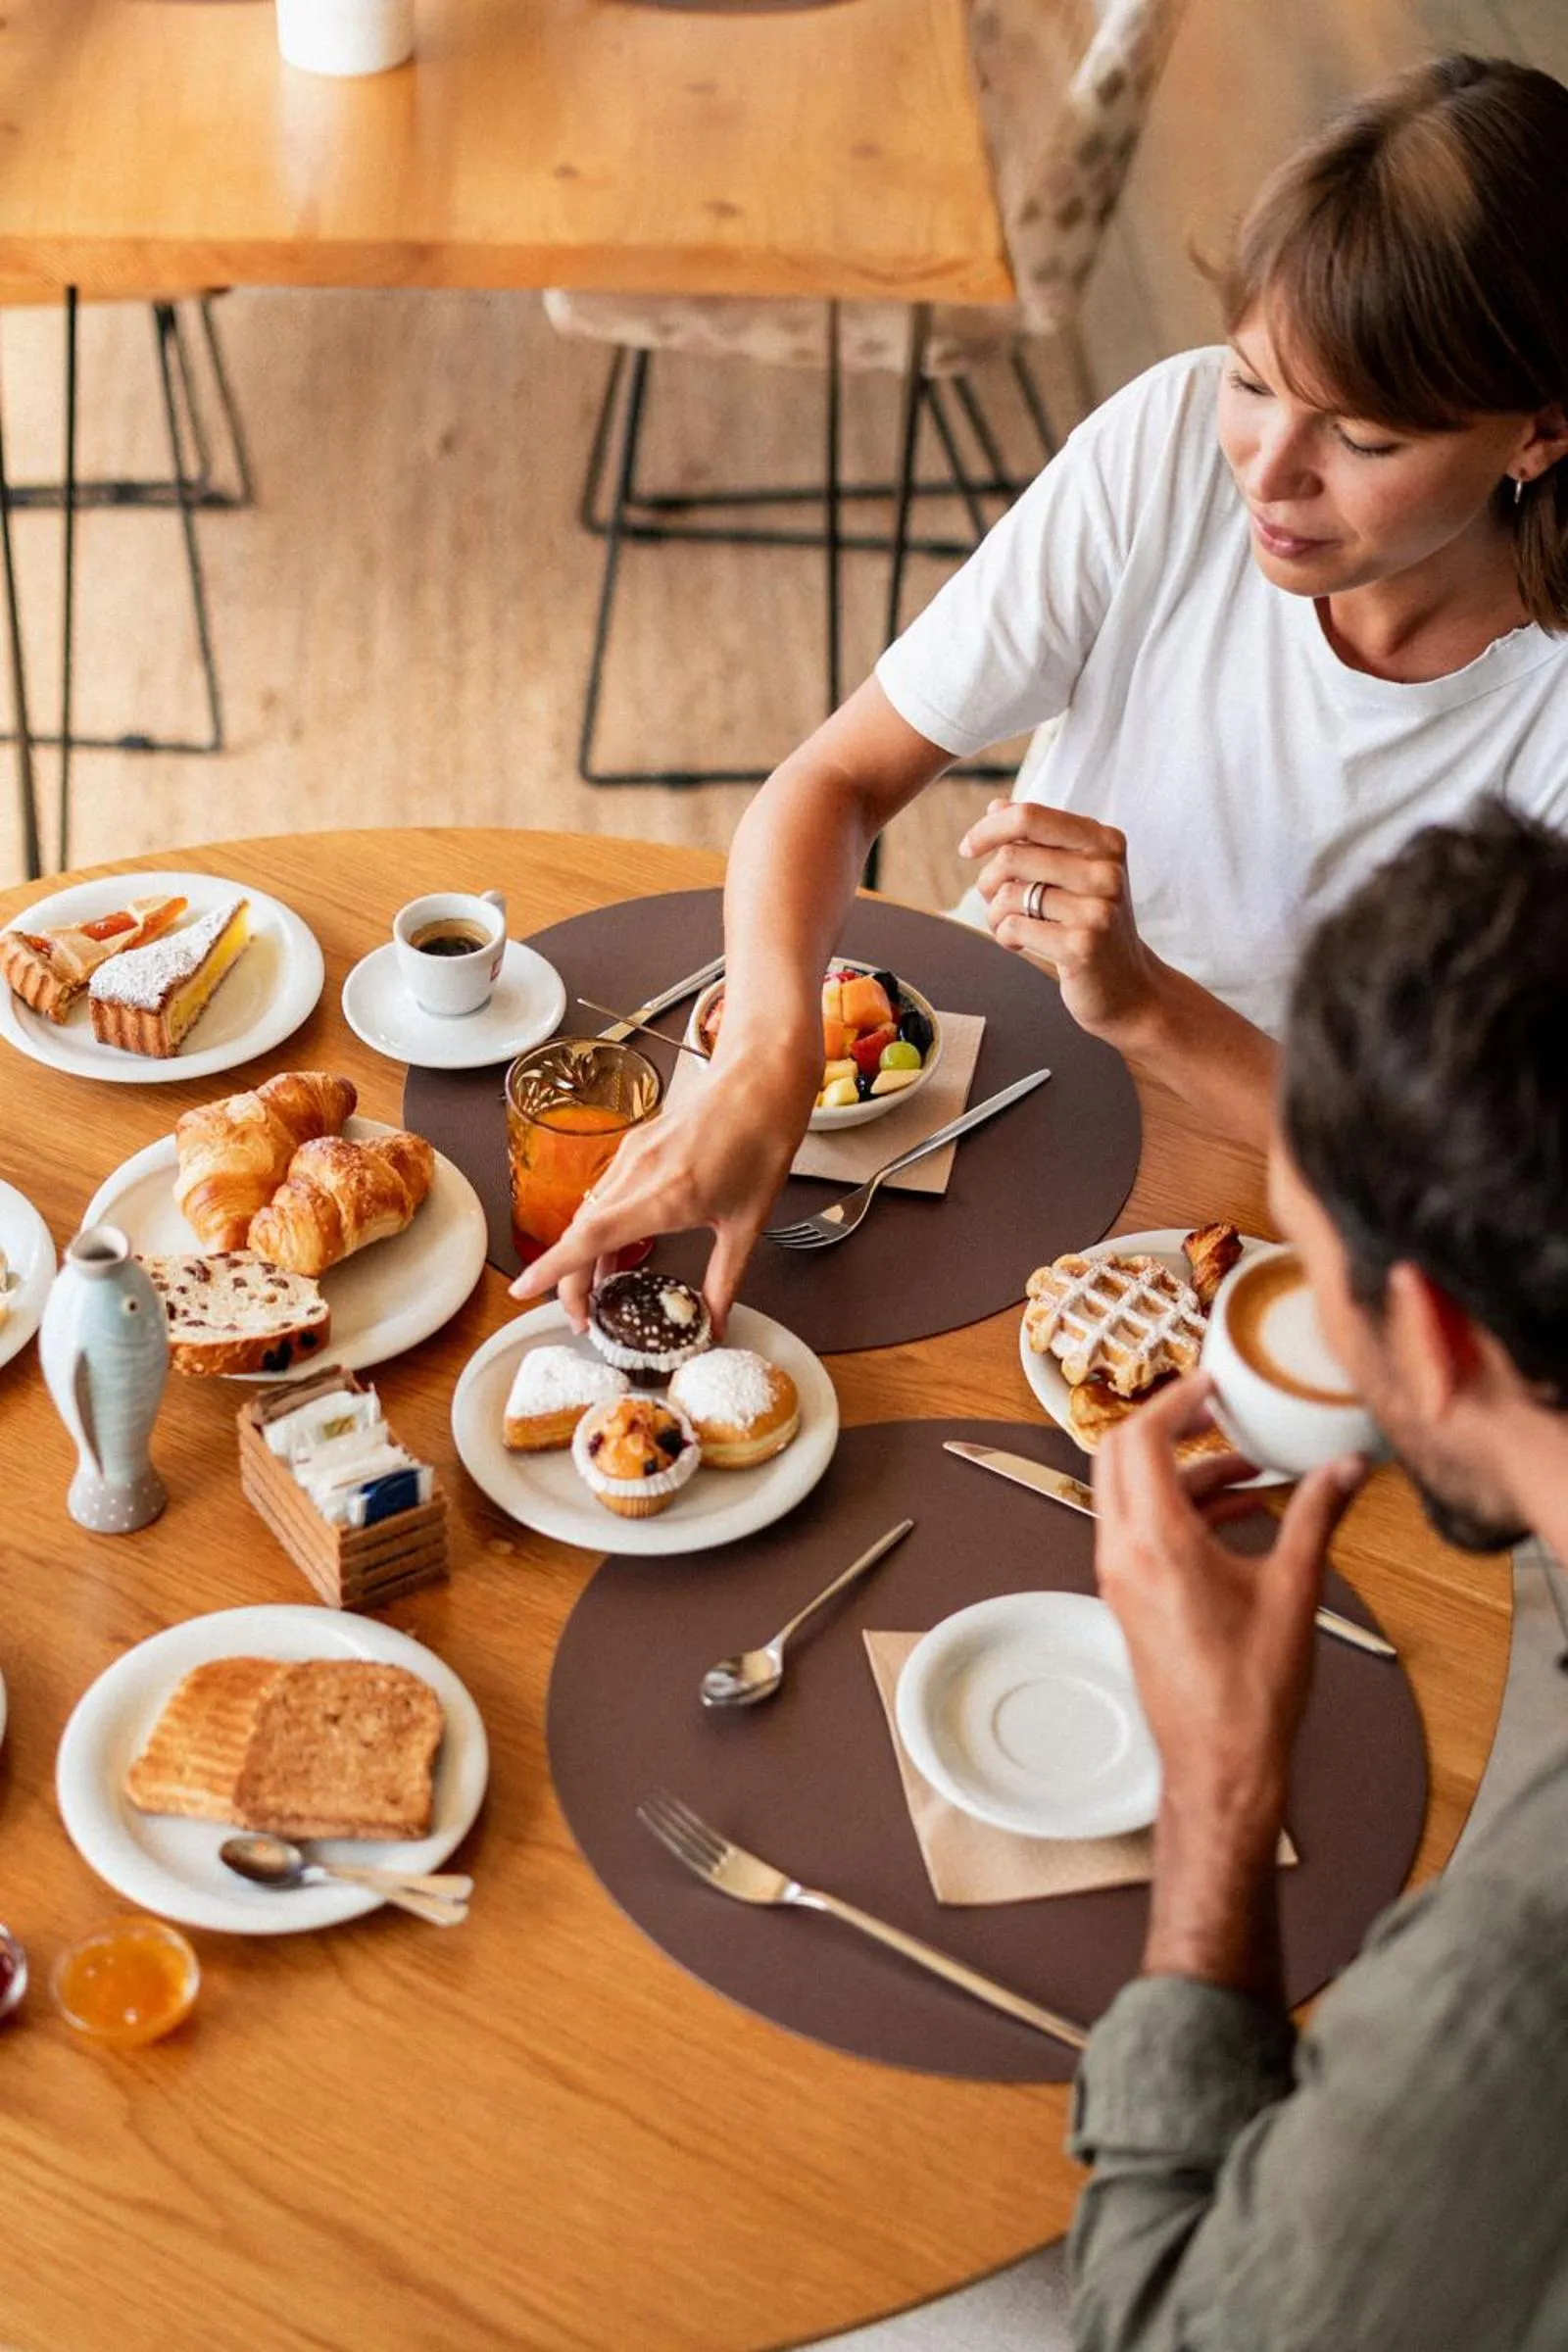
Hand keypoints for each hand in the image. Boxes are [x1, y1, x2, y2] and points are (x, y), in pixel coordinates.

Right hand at [508, 1058, 808, 1333]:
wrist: (761, 1080)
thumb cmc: (760, 1142)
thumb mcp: (748, 1225)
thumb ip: (725, 1280)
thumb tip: (716, 1323)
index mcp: (665, 1196)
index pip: (590, 1238)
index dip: (553, 1269)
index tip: (523, 1289)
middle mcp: (638, 1174)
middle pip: (579, 1232)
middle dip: (569, 1279)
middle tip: (582, 1316)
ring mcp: (632, 1155)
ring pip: (588, 1211)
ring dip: (583, 1253)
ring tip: (598, 1290)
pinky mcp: (635, 1144)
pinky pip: (603, 1192)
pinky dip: (599, 1225)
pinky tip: (615, 1245)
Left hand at [959, 799, 1156, 1039]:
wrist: (1131, 988)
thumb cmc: (1093, 925)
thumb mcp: (1075, 874)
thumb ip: (1039, 839)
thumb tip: (996, 805)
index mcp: (1105, 841)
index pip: (1031, 815)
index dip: (989, 828)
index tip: (968, 848)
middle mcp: (1106, 870)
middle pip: (1013, 855)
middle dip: (989, 880)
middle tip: (996, 901)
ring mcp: (1097, 908)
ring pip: (1009, 894)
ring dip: (995, 914)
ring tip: (1010, 927)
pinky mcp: (1081, 945)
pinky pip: (1013, 927)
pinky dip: (1004, 937)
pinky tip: (1020, 945)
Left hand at [1093, 1375, 1367, 1828]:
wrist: (1219, 1764)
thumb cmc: (1248, 1692)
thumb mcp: (1293, 1590)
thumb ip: (1316, 1517)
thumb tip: (1344, 1468)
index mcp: (1157, 1542)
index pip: (1141, 1438)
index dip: (1175, 1400)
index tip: (1212, 1383)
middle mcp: (1123, 1553)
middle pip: (1119, 1455)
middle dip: (1169, 1425)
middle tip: (1218, 1411)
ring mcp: (1119, 1577)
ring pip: (1131, 1493)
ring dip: (1184, 1471)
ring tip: (1250, 1468)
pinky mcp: (1128, 1597)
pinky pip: (1142, 1529)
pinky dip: (1181, 1508)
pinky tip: (1241, 1515)